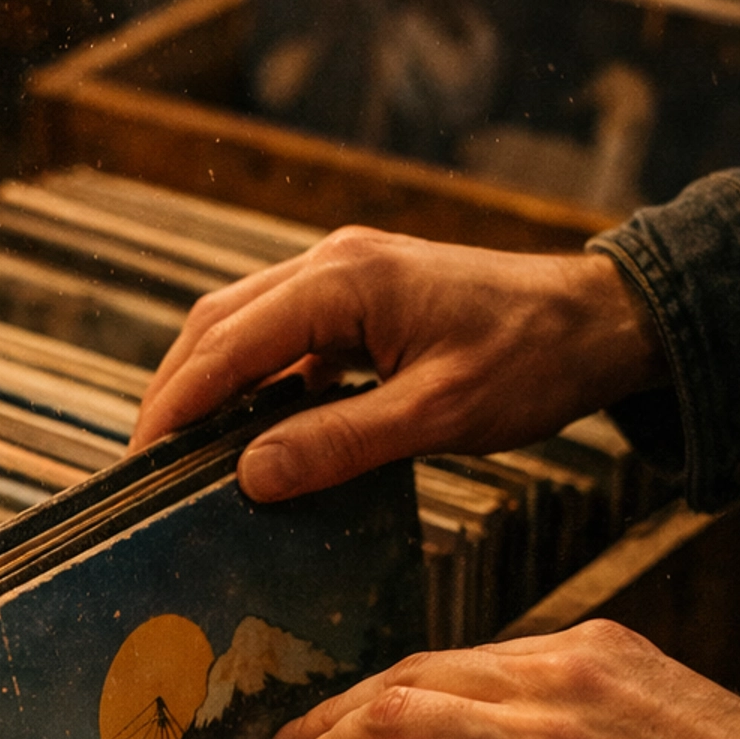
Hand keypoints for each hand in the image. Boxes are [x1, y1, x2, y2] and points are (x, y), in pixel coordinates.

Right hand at [130, 230, 664, 499]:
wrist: (602, 320)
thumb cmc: (534, 361)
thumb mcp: (439, 414)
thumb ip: (340, 443)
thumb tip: (250, 476)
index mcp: (344, 281)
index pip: (227, 343)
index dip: (175, 404)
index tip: (138, 462)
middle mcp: (332, 262)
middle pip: (218, 324)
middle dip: (176, 393)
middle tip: (145, 468)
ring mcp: (345, 274)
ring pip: (243, 325)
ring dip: (209, 385)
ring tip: (182, 455)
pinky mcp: (361, 297)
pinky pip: (283, 336)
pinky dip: (253, 381)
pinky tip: (249, 433)